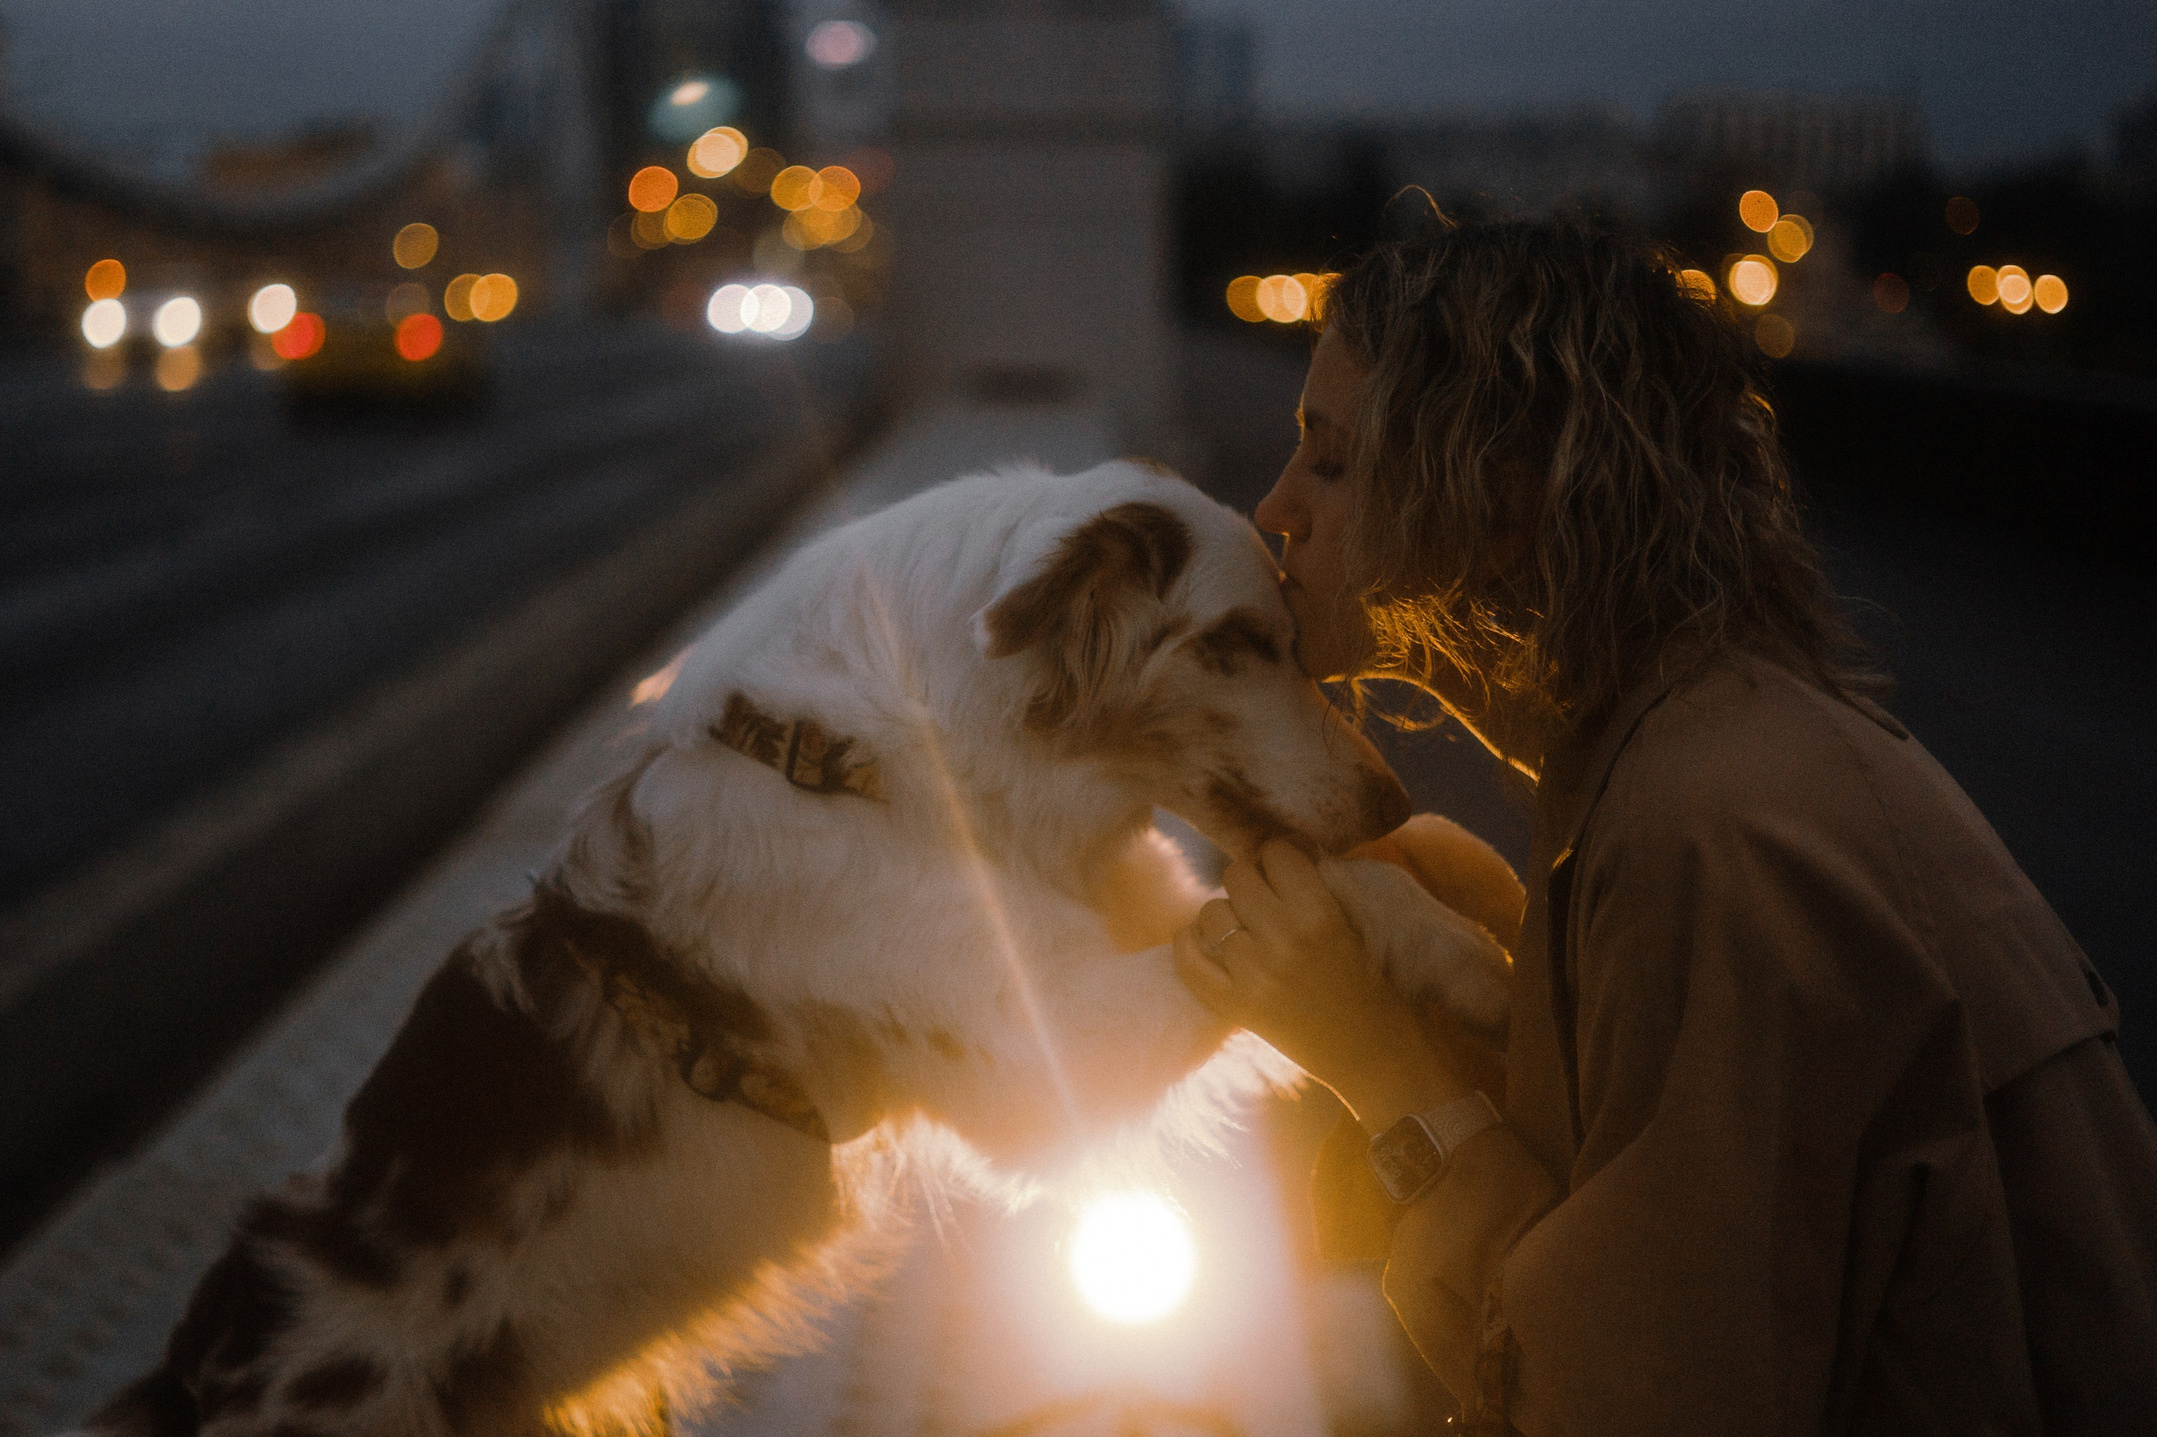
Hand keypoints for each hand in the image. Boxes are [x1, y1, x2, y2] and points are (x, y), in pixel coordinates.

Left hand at [1173, 838, 1470, 1132]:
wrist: (1375, 1055)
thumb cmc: (1373, 984)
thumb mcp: (1356, 923)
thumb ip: (1319, 885)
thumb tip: (1277, 849)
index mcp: (1320, 913)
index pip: (1276, 851)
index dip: (1279, 858)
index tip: (1286, 872)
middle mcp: (1284, 939)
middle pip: (1237, 874)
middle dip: (1250, 882)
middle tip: (1265, 901)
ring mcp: (1254, 974)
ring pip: (1211, 911)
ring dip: (1226, 914)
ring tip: (1247, 930)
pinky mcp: (1235, 1006)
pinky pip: (1187, 958)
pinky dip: (1190, 943)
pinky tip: (1206, 942)